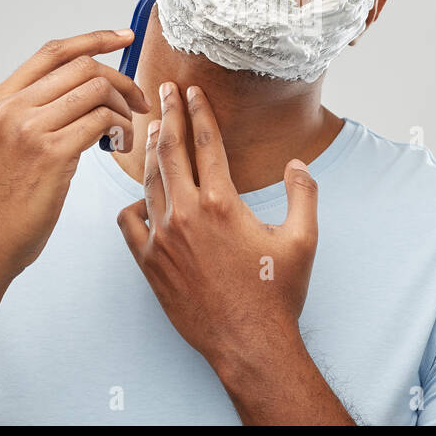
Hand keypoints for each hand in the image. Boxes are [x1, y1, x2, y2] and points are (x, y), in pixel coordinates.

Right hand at [0, 29, 149, 278]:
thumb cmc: (4, 199)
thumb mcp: (5, 142)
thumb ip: (33, 112)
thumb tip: (83, 88)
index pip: (54, 51)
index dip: (95, 38)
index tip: (125, 37)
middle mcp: (11, 107)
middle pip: (83, 67)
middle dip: (121, 80)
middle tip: (139, 103)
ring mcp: (29, 128)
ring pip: (97, 90)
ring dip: (124, 109)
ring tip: (124, 134)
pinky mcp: (51, 153)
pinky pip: (102, 121)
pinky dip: (121, 129)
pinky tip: (120, 147)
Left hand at [116, 82, 319, 374]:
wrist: (249, 344)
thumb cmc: (278, 294)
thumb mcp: (304, 239)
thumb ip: (303, 194)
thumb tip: (296, 164)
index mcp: (223, 203)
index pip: (206, 142)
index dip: (199, 112)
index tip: (192, 91)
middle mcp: (188, 214)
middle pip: (171, 151)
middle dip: (168, 115)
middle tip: (165, 91)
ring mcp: (164, 239)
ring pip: (150, 181)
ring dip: (152, 151)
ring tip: (154, 129)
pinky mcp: (150, 263)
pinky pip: (131, 222)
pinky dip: (135, 204)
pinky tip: (144, 196)